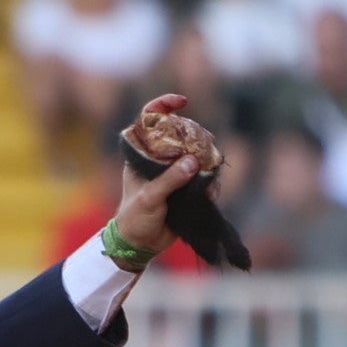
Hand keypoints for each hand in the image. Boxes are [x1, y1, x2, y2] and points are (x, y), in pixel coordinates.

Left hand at [108, 90, 215, 258]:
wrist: (140, 244)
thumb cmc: (135, 217)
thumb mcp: (150, 197)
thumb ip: (170, 179)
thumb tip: (193, 162)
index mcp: (142, 153)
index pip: (150, 119)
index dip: (165, 105)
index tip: (182, 101)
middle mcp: (159, 157)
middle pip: (182, 133)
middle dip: (196, 137)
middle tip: (205, 146)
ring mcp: (174, 171)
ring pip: (197, 153)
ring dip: (207, 160)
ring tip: (210, 171)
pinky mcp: (187, 186)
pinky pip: (205, 177)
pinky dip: (211, 182)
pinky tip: (210, 193)